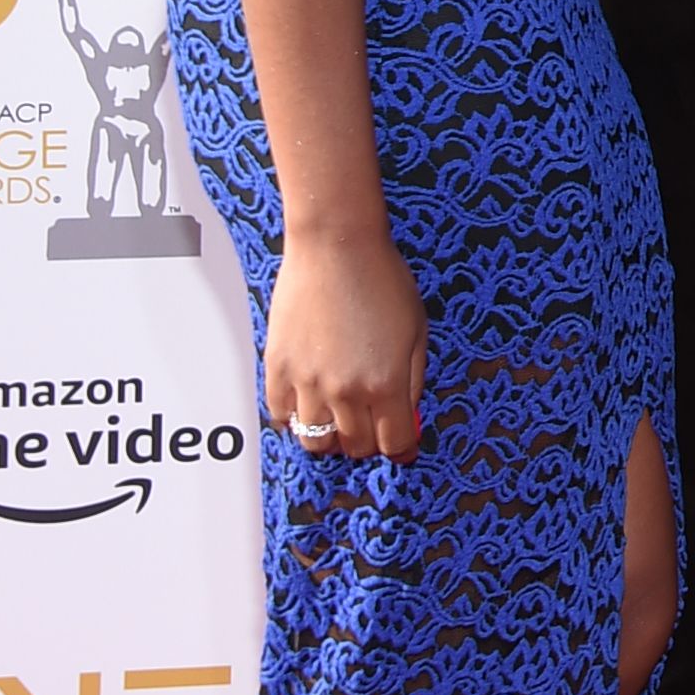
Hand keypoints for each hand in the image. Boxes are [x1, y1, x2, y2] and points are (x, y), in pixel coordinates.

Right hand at [264, 229, 427, 460]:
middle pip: (354, 446)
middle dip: (368, 440)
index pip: (394, 442)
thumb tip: (410, 416)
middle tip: (373, 422)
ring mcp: (306, 383)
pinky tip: (309, 401)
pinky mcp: (276, 369)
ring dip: (330, 436)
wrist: (336, 247)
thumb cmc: (382, 280)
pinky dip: (295, 418)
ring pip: (314, 442)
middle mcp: (344, 391)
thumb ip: (414, 380)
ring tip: (340, 415)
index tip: (403, 442)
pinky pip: (280, 416)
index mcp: (386, 383)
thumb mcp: (418, 331)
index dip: (403, 446)